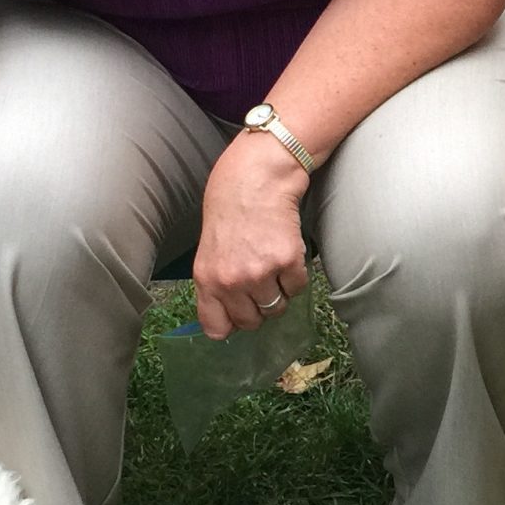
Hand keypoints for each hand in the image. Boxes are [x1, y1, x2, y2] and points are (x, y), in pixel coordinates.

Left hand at [194, 131, 309, 338]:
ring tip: (273, 265)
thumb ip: (216, 284)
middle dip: (259, 307)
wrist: (256, 177)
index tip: (240, 314)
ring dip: (279, 291)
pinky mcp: (287, 261)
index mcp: (207, 279)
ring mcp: (259, 273)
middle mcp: (231, 281)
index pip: (216, 327)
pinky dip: (296, 275)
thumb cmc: (230, 209)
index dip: (231, 324)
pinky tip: (286, 252)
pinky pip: (298, 287)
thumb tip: (230, 318)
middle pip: (252, 321)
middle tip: (261, 282)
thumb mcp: (209, 250)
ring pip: (277, 307)